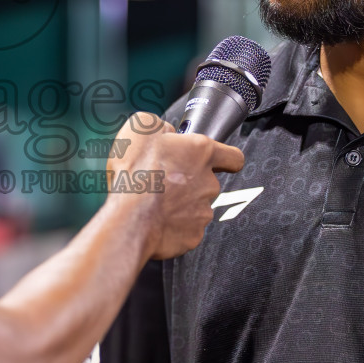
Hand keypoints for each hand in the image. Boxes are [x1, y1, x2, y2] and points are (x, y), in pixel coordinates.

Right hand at [108, 112, 243, 259]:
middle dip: (189, 183)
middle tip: (163, 182)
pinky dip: (173, 227)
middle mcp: (209, 182)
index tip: (220, 163)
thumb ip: (161, 127)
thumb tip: (165, 132)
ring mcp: (203, 211)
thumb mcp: (141, 128)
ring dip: (179, 205)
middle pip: (208, 183)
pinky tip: (154, 220)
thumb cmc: (135, 172)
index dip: (226, 159)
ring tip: (153, 203)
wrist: (130, 217)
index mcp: (201, 152)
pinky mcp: (194, 235)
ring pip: (196, 207)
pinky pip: (185, 230)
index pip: (233, 156)